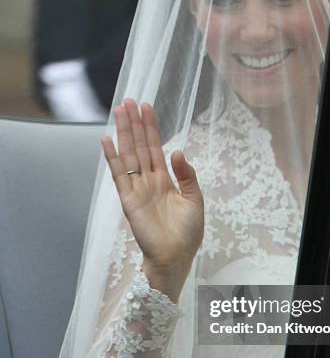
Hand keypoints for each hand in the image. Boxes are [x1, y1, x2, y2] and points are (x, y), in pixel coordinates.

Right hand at [101, 99, 203, 301]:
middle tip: (130, 101)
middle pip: (140, 146)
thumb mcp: (195, 199)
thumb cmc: (188, 233)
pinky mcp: (128, 200)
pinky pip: (118, 175)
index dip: (152, 128)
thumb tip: (176, 151)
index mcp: (165, 181)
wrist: (176, 256)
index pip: (156, 148)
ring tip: (120, 111)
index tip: (147, 107)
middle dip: (135, 124)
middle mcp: (149, 181)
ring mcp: (137, 189)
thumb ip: (187, 175)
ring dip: (124, 133)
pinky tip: (106, 139)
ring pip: (129, 154)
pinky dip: (112, 157)